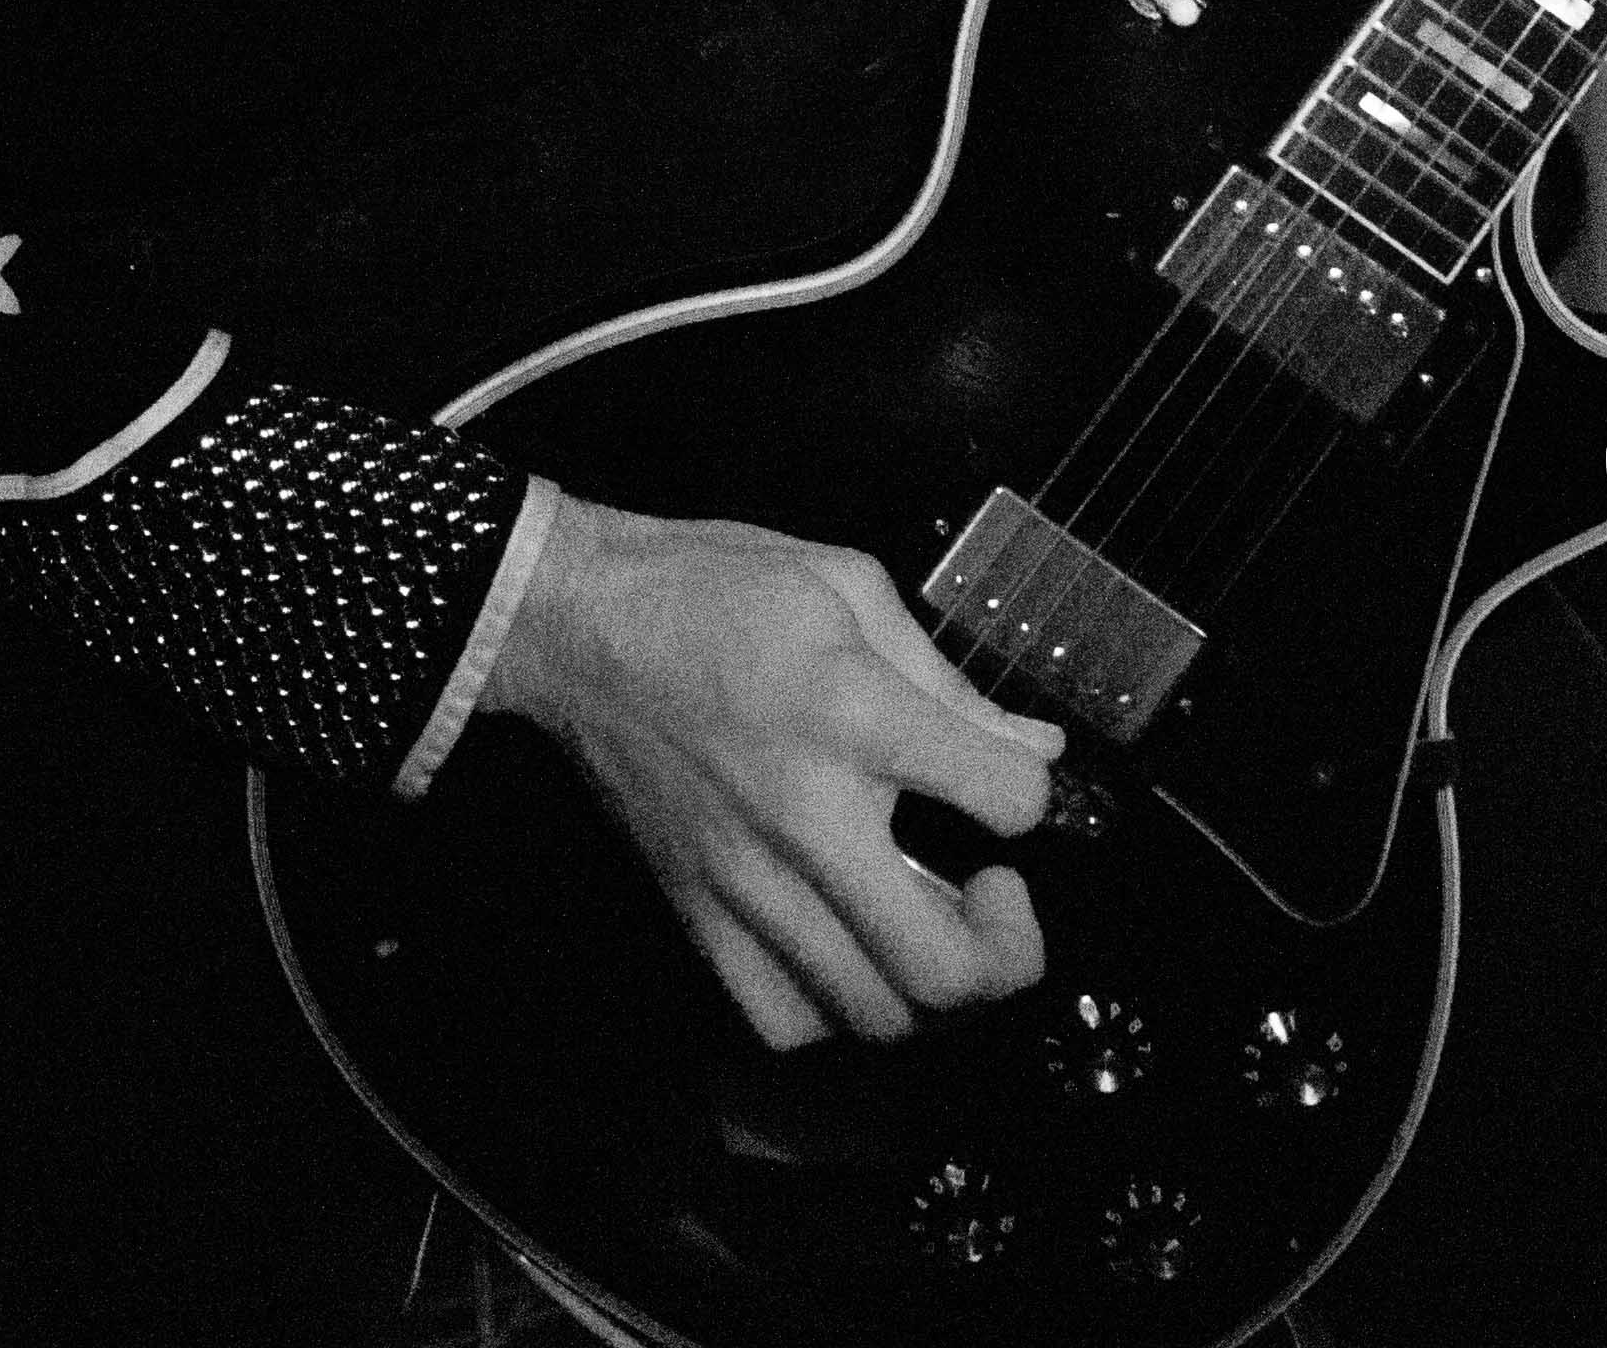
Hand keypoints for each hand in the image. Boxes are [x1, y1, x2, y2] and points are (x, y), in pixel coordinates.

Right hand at [483, 496, 1061, 1050]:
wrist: (570, 624)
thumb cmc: (710, 587)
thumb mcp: (843, 585)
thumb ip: (947, 678)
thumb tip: (1036, 749)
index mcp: (853, 715)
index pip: (1007, 803)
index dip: (1034, 797)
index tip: (1007, 783)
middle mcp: (806, 817)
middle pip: (945, 967)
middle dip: (1009, 950)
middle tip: (994, 894)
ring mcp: (744, 881)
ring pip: (873, 1013)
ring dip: (930, 987)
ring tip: (927, 926)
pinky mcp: (695, 912)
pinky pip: (783, 1021)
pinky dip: (835, 1008)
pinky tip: (846, 954)